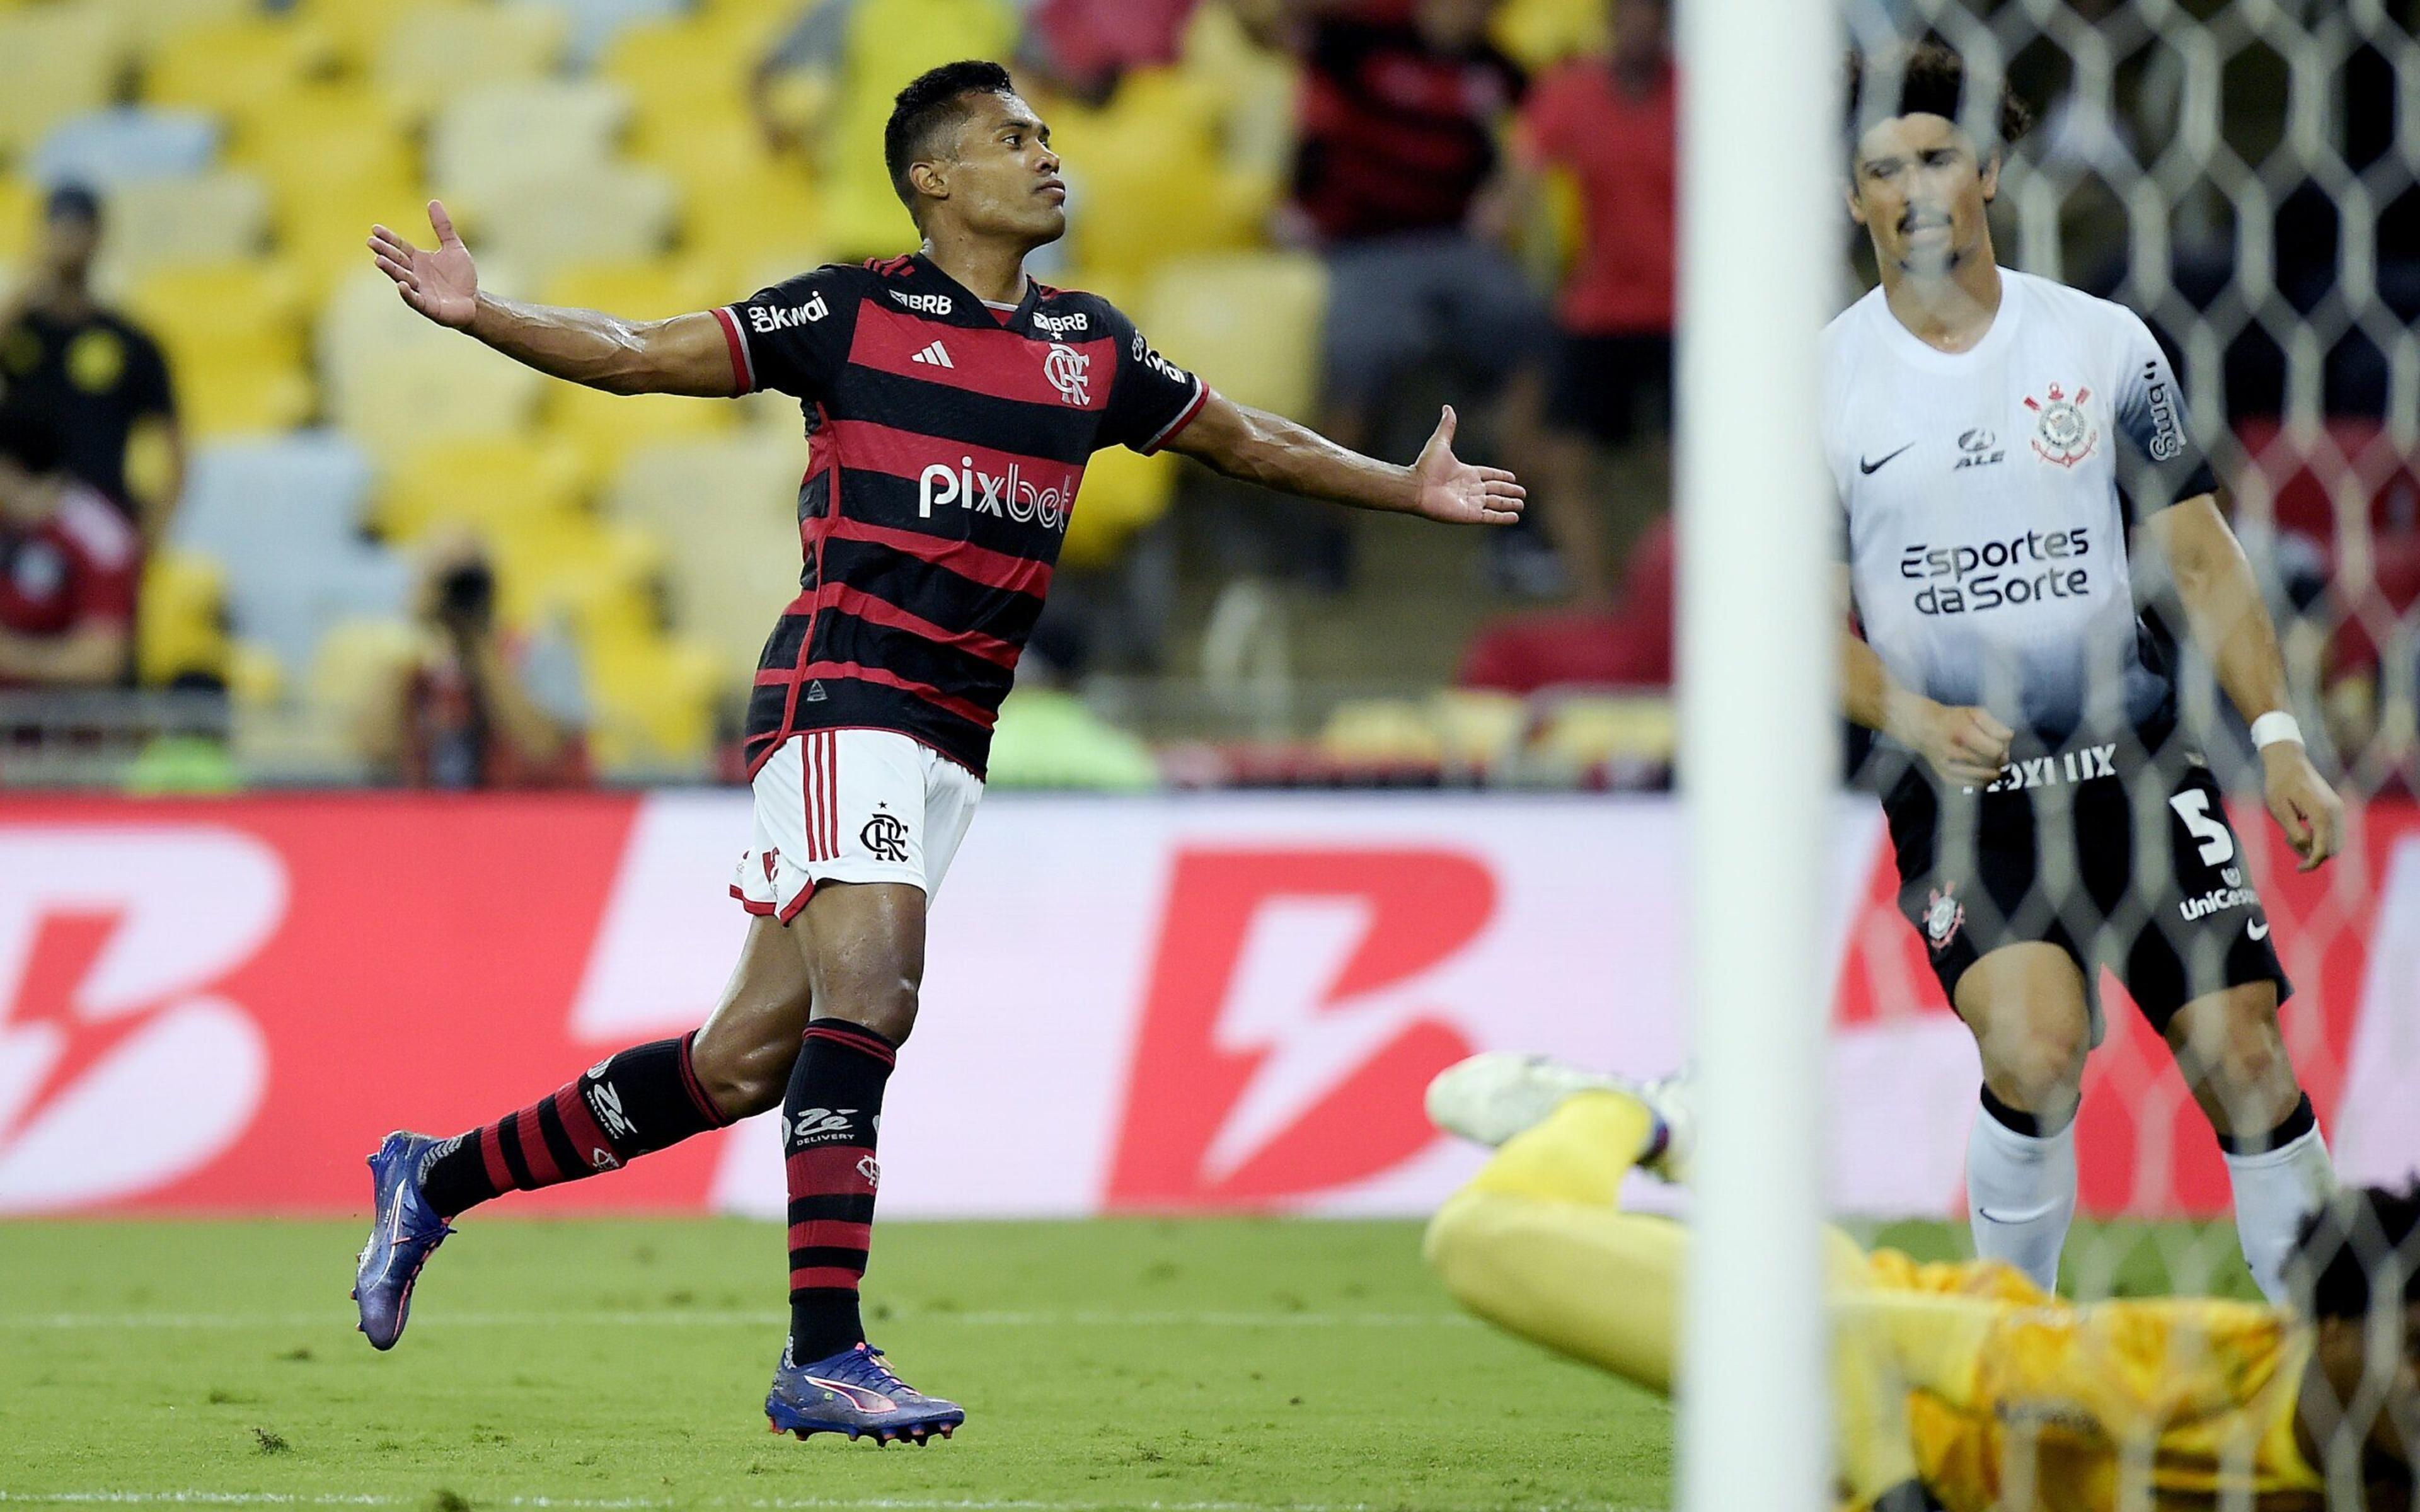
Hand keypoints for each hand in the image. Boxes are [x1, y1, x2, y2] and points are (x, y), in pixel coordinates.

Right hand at [369, 201, 478, 328]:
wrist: (473, 301)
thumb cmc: (461, 276)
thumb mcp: (453, 247)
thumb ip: (443, 227)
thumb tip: (433, 201)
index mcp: (418, 260)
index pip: (400, 247)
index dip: (388, 238)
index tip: (375, 229)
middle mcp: (415, 274)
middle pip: (397, 261)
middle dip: (384, 252)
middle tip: (370, 242)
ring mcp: (419, 290)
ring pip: (402, 278)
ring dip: (391, 270)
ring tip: (379, 261)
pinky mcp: (428, 306)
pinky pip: (415, 299)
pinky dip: (407, 293)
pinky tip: (401, 285)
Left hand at [1409, 406, 1525, 525]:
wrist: (1417, 487)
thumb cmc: (1426, 466)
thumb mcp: (1440, 442)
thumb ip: (1448, 427)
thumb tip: (1447, 407)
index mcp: (1467, 473)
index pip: (1489, 475)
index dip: (1501, 476)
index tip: (1513, 477)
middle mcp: (1470, 488)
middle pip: (1495, 490)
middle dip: (1509, 491)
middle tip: (1522, 493)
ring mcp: (1471, 502)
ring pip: (1496, 503)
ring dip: (1509, 504)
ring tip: (1521, 505)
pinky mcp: (1470, 514)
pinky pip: (1490, 516)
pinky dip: (1503, 518)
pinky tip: (1514, 518)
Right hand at [1896, 697, 2012, 786]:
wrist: (1923, 728)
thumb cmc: (1953, 719)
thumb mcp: (1974, 712)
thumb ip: (1994, 725)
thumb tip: (2009, 738)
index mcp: (1962, 733)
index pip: (1995, 751)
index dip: (2003, 748)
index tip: (2001, 744)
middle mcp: (1953, 752)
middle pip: (1991, 764)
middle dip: (1999, 760)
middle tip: (1997, 754)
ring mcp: (1948, 767)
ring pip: (1983, 777)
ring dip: (1992, 772)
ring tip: (1992, 764)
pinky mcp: (1946, 777)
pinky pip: (1972, 784)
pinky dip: (1982, 781)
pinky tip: (1983, 773)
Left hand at [2260, 741, 2342, 870]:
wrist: (2288, 761)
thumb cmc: (2279, 784)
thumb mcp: (2280, 811)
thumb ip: (2295, 833)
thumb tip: (2307, 851)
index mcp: (2322, 813)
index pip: (2324, 849)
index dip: (2312, 862)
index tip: (2299, 869)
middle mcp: (2335, 812)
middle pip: (2333, 848)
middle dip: (2313, 853)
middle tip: (2289, 840)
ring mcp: (2338, 809)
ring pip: (2334, 841)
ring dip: (2315, 844)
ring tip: (2292, 832)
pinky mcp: (2335, 807)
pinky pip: (2332, 830)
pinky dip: (2319, 835)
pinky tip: (2300, 826)